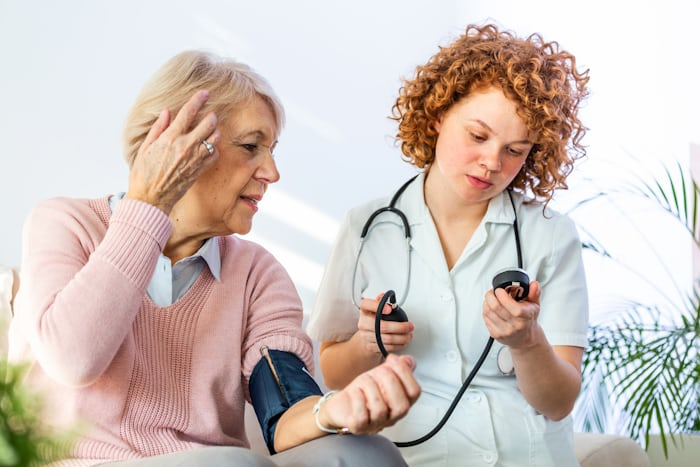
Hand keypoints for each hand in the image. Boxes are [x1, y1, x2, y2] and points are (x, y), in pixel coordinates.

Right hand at [126, 90, 220, 213]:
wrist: (150, 199)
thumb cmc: (143, 174)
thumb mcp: (145, 148)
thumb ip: (158, 129)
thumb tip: (167, 112)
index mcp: (170, 138)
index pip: (188, 113)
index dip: (198, 100)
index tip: (205, 93)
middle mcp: (185, 146)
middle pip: (208, 123)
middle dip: (211, 116)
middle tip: (210, 115)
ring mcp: (195, 159)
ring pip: (214, 138)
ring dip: (214, 131)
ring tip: (211, 130)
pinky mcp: (200, 170)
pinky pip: (214, 155)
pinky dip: (214, 149)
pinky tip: (209, 148)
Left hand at [319, 354, 419, 434]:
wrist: (342, 405)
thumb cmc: (363, 393)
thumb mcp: (380, 376)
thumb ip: (395, 368)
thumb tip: (408, 361)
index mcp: (400, 403)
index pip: (414, 392)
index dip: (406, 373)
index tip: (393, 360)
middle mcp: (391, 417)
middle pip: (402, 406)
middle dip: (391, 382)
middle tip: (380, 371)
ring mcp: (375, 424)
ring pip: (380, 410)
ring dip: (371, 388)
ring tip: (364, 380)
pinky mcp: (358, 427)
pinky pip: (362, 416)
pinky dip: (358, 399)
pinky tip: (356, 391)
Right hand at [357, 294, 413, 356]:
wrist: (365, 337)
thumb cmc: (373, 320)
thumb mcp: (376, 309)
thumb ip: (381, 302)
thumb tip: (383, 296)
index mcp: (364, 310)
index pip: (366, 305)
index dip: (377, 306)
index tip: (389, 309)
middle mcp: (363, 323)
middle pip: (382, 326)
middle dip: (400, 327)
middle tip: (409, 326)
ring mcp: (366, 336)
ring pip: (387, 339)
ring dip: (402, 338)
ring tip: (409, 335)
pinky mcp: (370, 346)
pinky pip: (387, 347)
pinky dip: (398, 345)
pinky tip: (403, 342)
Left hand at [482, 280, 541, 348]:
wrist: (525, 339)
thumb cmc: (528, 321)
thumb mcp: (534, 306)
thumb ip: (534, 293)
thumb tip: (534, 284)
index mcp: (525, 317)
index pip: (513, 307)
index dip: (503, 296)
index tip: (500, 290)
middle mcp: (515, 326)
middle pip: (495, 307)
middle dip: (491, 295)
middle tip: (493, 292)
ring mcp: (504, 331)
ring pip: (488, 312)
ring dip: (487, 302)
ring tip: (492, 299)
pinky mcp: (495, 335)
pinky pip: (485, 318)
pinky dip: (486, 310)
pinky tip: (491, 309)